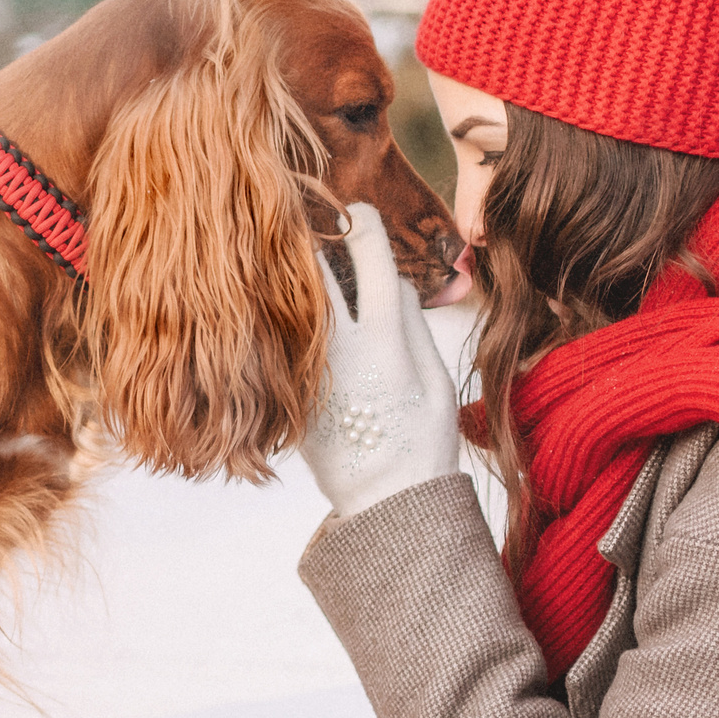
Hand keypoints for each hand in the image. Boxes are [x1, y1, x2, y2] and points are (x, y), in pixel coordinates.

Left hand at [297, 205, 464, 516]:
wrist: (385, 506)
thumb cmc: (422, 442)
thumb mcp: (436, 380)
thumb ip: (412, 325)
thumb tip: (393, 281)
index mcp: (382, 344)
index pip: (369, 259)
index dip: (366, 223)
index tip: (361, 210)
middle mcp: (337, 352)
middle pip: (313, 271)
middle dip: (313, 238)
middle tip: (314, 221)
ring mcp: (306, 372)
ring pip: (290, 302)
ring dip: (295, 276)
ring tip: (297, 258)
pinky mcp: (287, 393)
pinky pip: (282, 339)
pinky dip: (285, 317)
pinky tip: (288, 307)